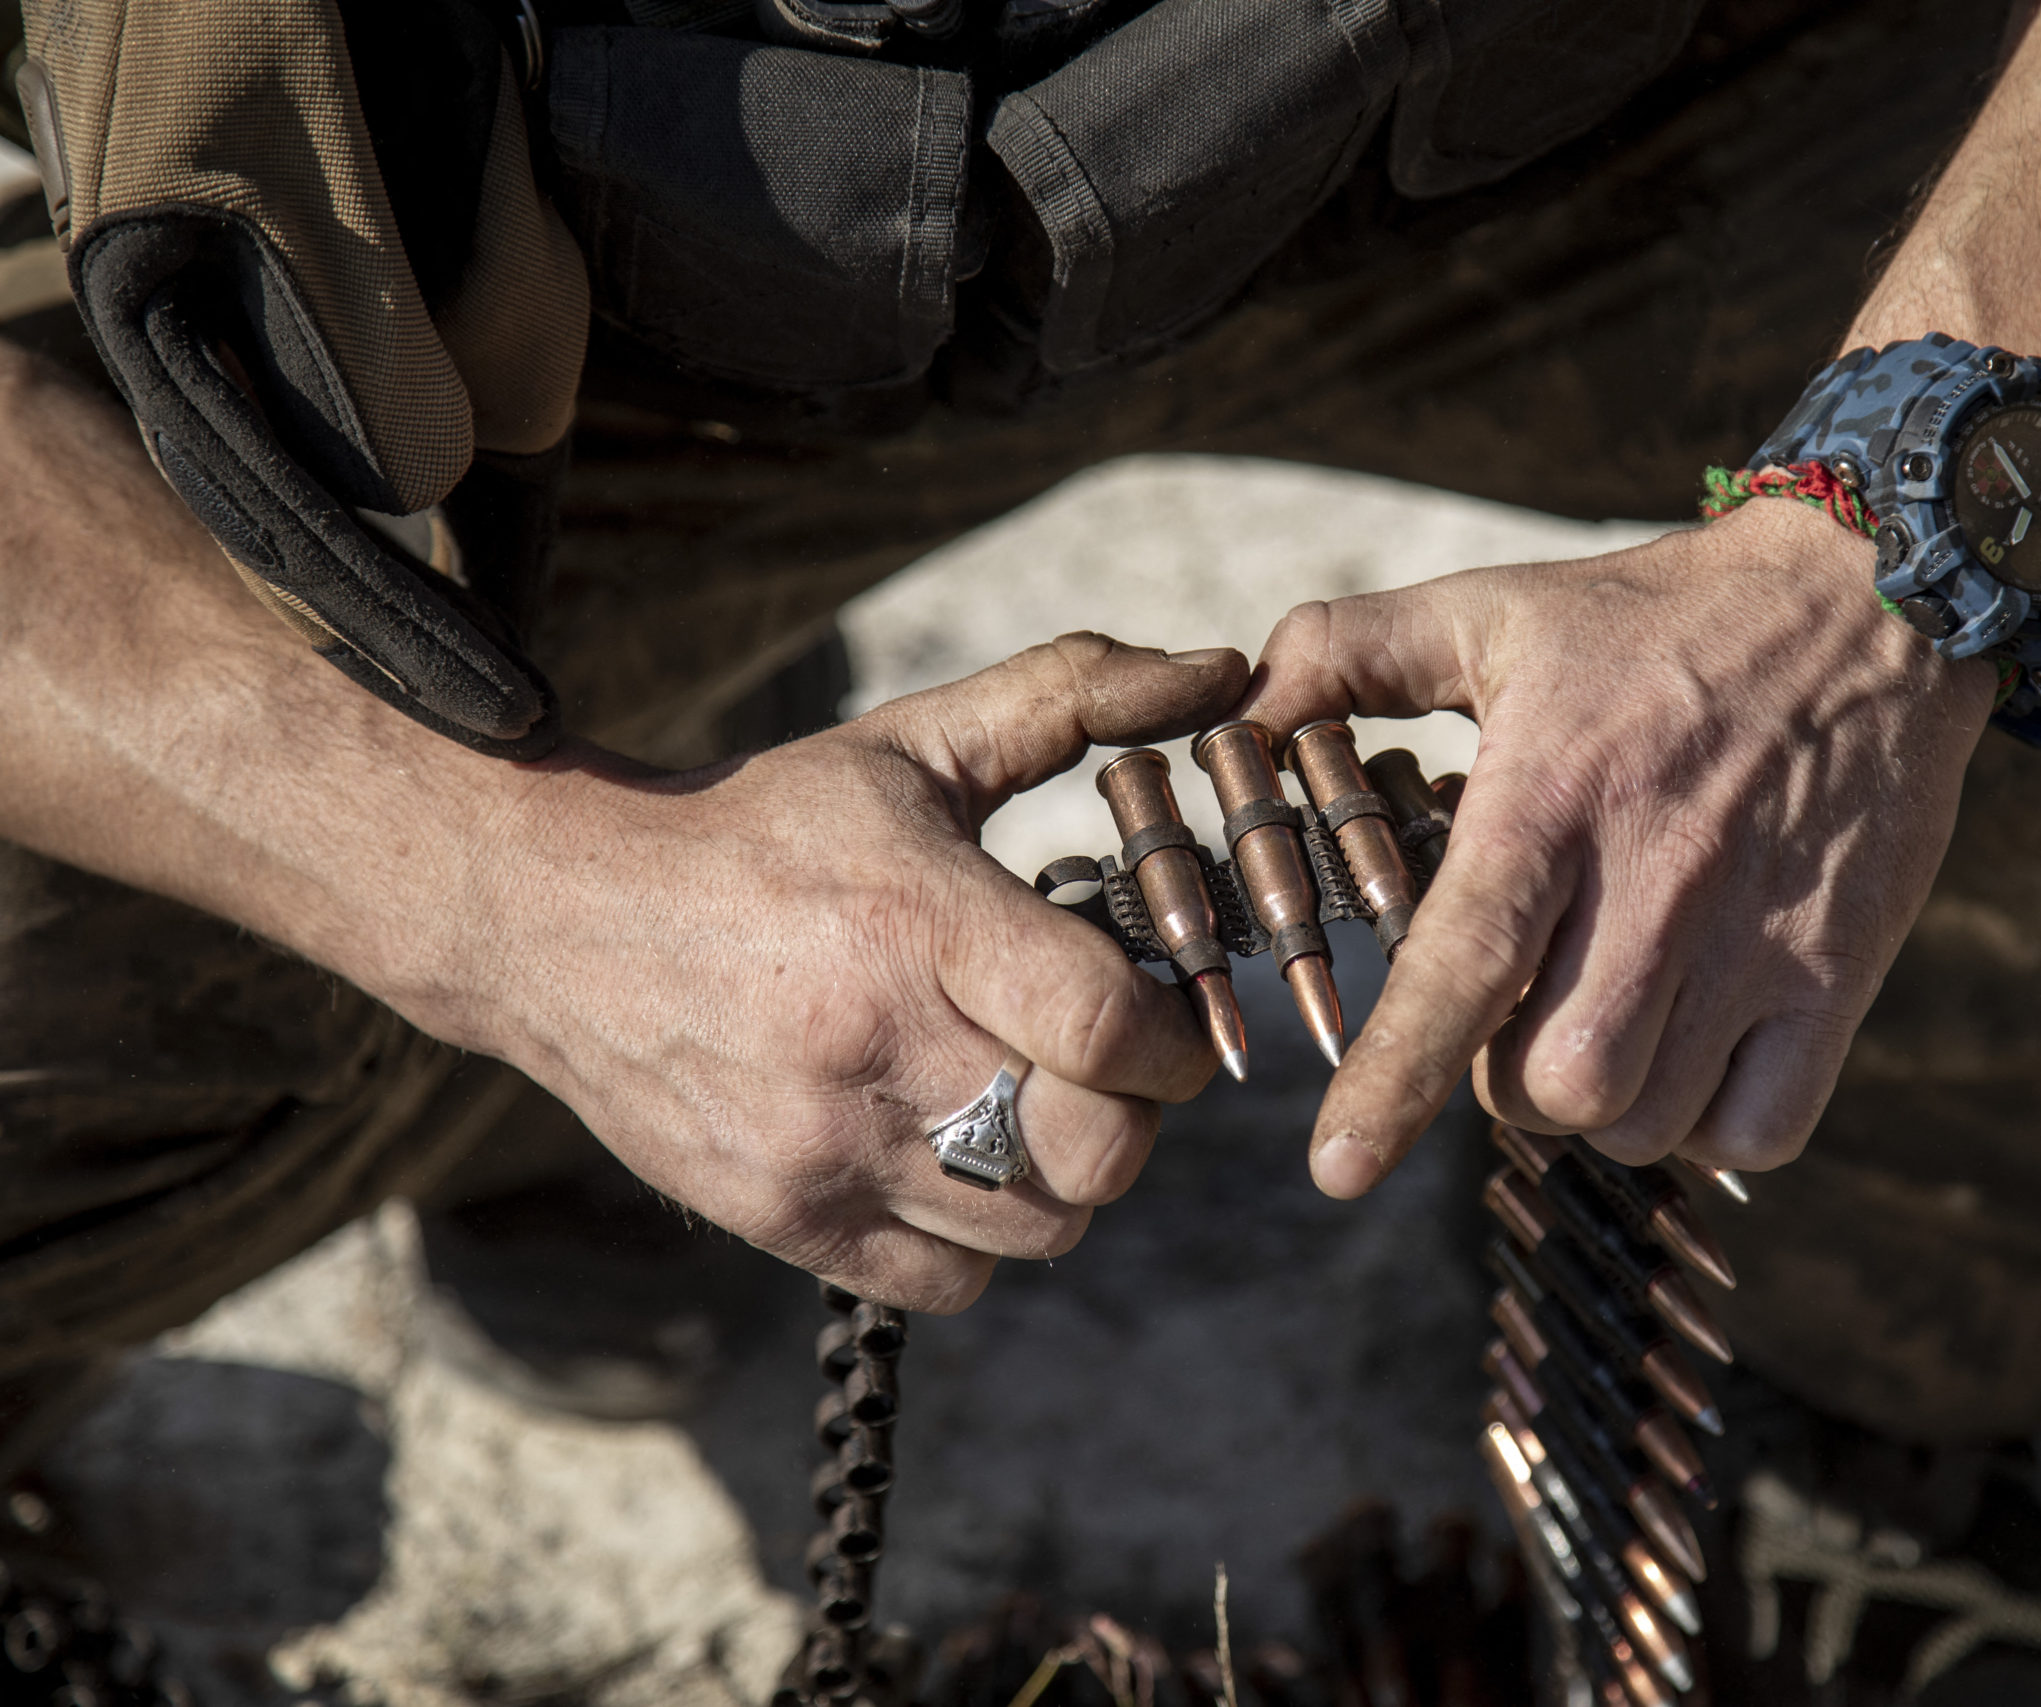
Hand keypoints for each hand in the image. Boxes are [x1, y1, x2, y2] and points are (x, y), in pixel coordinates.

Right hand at [435, 634, 1246, 1310]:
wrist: (559, 916)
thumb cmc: (765, 826)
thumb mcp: (915, 741)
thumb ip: (1076, 696)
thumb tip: (1226, 669)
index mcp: (918, 923)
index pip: (1110, 1030)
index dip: (1178, 1037)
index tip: (1171, 1013)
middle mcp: (873, 1050)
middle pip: (1094, 1150)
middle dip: (1137, 1110)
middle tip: (1111, 1061)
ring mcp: (824, 1152)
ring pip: (1040, 1228)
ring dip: (1068, 1173)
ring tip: (1032, 1101)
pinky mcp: (784, 1222)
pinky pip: (955, 1281)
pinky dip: (983, 1237)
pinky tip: (958, 1156)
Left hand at [1240, 498, 1994, 1195]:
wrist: (1872, 594)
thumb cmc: (1655, 617)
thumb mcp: (1493, 608)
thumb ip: (1349, 653)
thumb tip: (1239, 714)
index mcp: (1555, 800)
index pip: (1464, 968)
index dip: (1394, 1079)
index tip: (1337, 1169)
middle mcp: (1659, 881)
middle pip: (1556, 1080)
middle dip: (1504, 1083)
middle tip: (1512, 1018)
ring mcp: (1760, 939)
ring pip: (1645, 1119)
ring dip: (1600, 1106)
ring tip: (1597, 1023)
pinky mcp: (1842, 975)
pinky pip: (1757, 1131)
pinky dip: (1707, 1125)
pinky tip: (1688, 1053)